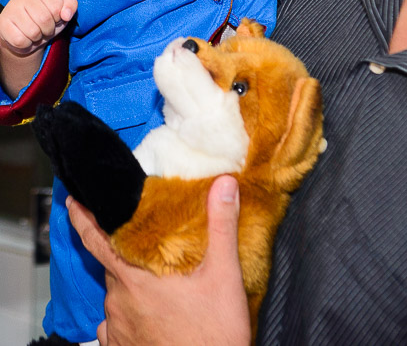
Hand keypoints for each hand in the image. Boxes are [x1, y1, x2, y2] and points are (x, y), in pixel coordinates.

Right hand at [0, 0, 76, 54]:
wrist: (27, 34)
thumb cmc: (48, 19)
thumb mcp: (63, 11)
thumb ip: (70, 5)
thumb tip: (66, 15)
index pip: (56, 6)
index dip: (59, 18)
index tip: (55, 18)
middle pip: (44, 19)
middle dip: (49, 29)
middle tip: (45, 28)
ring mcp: (10, 8)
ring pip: (32, 31)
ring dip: (38, 37)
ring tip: (36, 32)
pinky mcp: (2, 24)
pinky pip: (20, 41)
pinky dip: (27, 44)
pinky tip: (25, 37)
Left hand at [68, 176, 250, 345]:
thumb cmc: (214, 337)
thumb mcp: (224, 276)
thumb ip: (222, 226)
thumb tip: (224, 185)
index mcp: (135, 279)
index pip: (97, 240)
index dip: (83, 217)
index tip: (73, 201)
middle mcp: (118, 304)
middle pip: (114, 265)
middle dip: (127, 252)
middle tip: (148, 243)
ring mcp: (117, 331)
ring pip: (118, 294)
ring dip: (132, 284)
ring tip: (159, 283)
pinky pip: (117, 323)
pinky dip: (130, 313)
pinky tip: (153, 314)